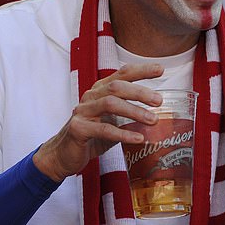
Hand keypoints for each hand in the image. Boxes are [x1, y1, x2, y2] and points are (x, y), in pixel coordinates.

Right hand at [33, 64, 163, 181]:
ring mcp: (83, 111)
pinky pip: (103, 129)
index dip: (141, 70)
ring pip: (110, 104)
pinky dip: (123, 133)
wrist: (63, 154)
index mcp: (100, 90)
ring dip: (134, 111)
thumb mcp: (112, 121)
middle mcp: (91, 96)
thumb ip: (128, 114)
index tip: (160, 70)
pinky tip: (138, 138)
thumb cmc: (91, 135)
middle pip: (117, 86)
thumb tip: (157, 114)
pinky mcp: (78, 129)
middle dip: (140, 92)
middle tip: (159, 101)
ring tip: (153, 120)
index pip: (122, 74)